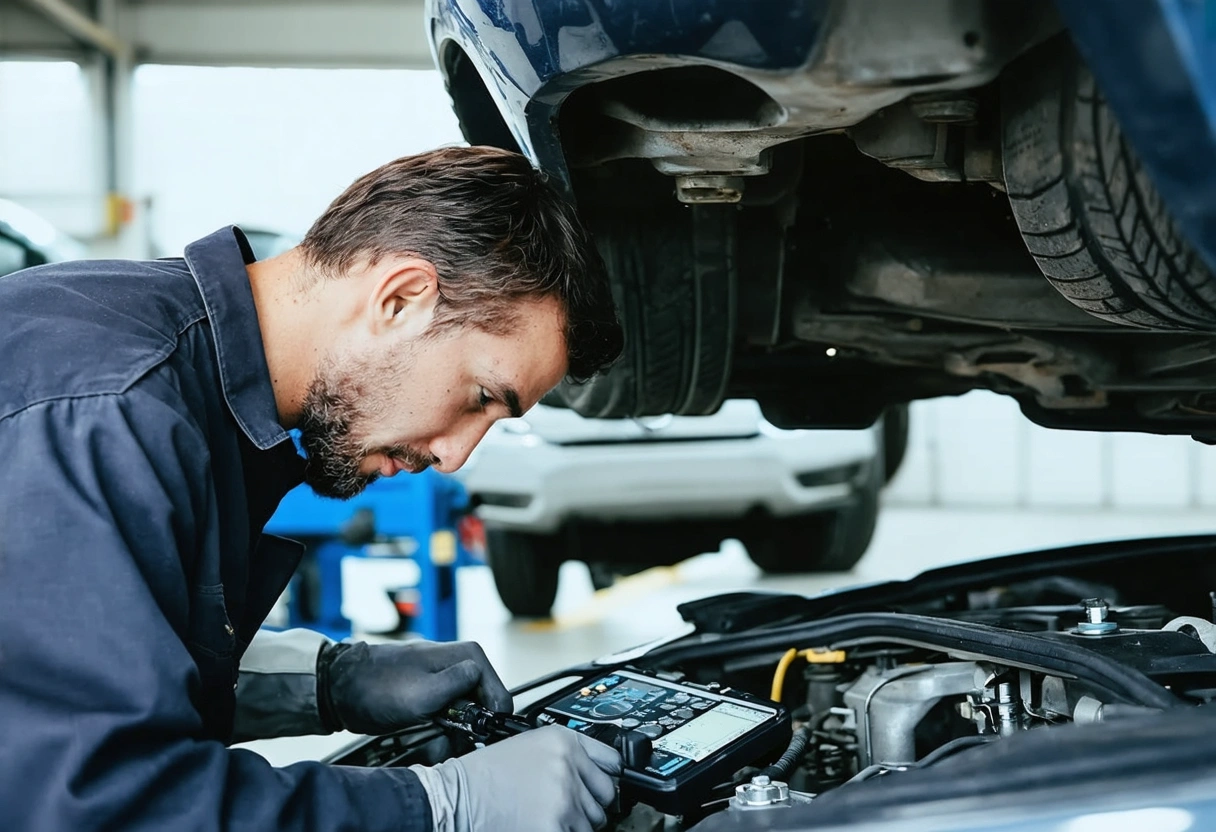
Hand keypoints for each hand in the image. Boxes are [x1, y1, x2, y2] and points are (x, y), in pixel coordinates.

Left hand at [318, 640, 510, 734]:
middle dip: (464, 734)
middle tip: (443, 744)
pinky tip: (422, 739)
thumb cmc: (379, 687)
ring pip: (465, 721)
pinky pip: (448, 722)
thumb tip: (481, 678)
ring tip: (427, 743)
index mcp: (468, 657)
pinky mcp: (434, 697)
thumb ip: (459, 685)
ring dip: (448, 740)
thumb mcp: (424, 692)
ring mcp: (448, 682)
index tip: (471, 739)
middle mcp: (462, 666)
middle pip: (483, 711)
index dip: (489, 722)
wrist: (342, 690)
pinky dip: (437, 737)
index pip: (500, 697)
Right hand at [411, 725, 621, 831]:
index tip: (603, 785)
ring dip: (574, 825)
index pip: (613, 762)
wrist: (458, 797)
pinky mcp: (556, 825)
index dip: (606, 777)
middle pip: (606, 796)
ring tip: (545, 817)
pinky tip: (541, 826)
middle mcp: (569, 764)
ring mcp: (565, 796)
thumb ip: (566, 755)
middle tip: (568, 808)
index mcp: (564, 740)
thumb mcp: (530, 745)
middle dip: (590, 805)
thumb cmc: (485, 775)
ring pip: (592, 822)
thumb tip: (594, 774)